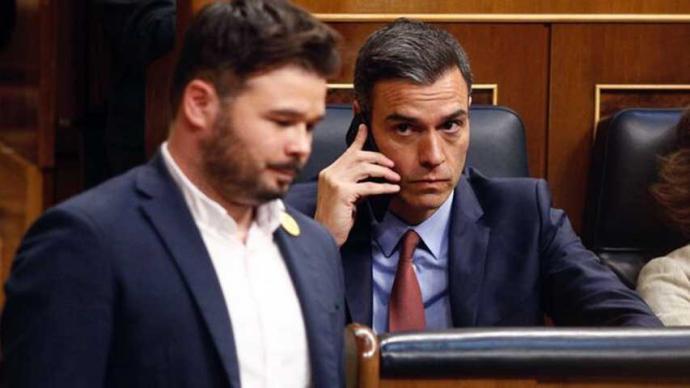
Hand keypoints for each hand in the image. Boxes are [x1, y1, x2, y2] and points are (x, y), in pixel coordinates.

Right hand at [314, 124, 399, 245]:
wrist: (326, 234)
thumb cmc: (337, 218)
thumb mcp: (346, 195)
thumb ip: (355, 183)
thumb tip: (373, 175)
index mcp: (329, 172)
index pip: (347, 151)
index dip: (358, 138)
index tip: (365, 127)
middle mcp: (330, 173)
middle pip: (359, 156)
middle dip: (378, 158)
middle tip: (392, 165)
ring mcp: (335, 182)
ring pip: (365, 168)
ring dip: (384, 172)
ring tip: (396, 177)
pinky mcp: (342, 192)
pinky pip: (369, 186)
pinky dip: (384, 187)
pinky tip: (393, 189)